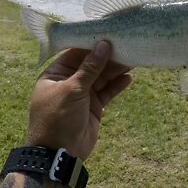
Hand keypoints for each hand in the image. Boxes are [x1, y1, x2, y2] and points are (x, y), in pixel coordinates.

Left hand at [26, 41, 131, 159]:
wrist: (60, 153)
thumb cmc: (58, 117)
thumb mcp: (72, 89)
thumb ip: (90, 67)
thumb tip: (103, 44)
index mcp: (55, 75)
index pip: (74, 54)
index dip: (91, 45)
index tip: (108, 34)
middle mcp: (69, 82)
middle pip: (90, 65)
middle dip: (107, 57)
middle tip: (126, 45)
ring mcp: (82, 95)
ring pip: (101, 78)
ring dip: (115, 70)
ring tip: (132, 59)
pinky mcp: (94, 107)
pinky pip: (107, 92)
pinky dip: (117, 86)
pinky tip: (128, 78)